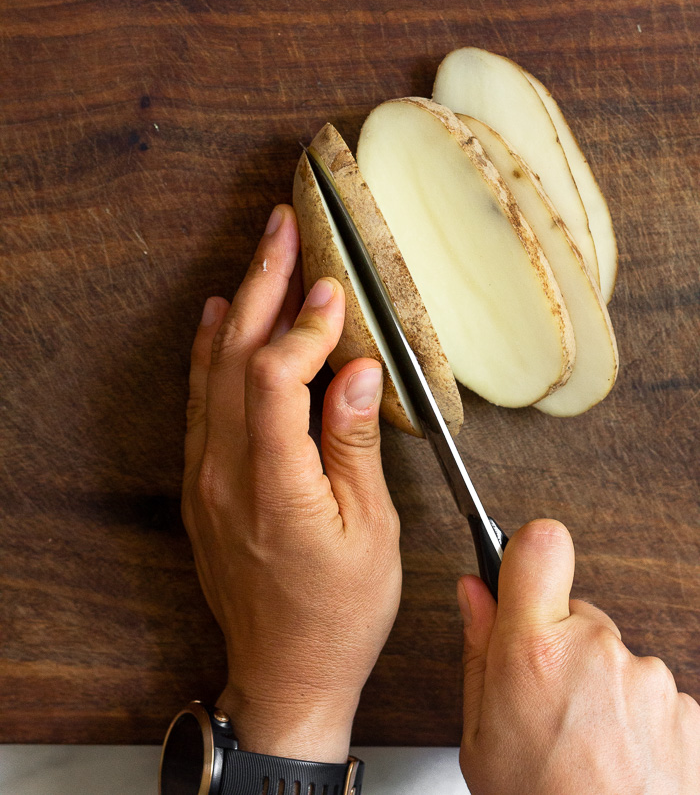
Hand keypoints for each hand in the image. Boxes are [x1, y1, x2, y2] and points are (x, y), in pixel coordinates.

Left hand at [182, 204, 401, 762]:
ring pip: (213, 370)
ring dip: (241, 305)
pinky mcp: (205, 482)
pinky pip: (202, 399)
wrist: (285, 671)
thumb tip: (355, 369)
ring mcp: (207, 477)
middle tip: (284, 228)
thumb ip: (352, 442)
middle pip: (236, 357)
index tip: (334, 289)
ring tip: (262, 253)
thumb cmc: (339, 611)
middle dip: (265, 284)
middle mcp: (227, 474)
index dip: (303, 326)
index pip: (275, 378)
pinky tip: (223, 315)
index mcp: (274, 485)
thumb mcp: (370, 531)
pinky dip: (211, 349)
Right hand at [458, 519, 699, 793]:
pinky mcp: (686, 707)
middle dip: (560, 645)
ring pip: (614, 656)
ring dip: (601, 687)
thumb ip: (478, 651)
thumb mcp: (479, 739)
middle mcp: (598, 651)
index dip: (528, 553)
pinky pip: (650, 692)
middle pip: (576, 612)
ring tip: (585, 748)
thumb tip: (473, 593)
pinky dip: (636, 719)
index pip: (541, 544)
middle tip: (546, 706)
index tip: (522, 574)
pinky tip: (617, 761)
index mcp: (535, 653)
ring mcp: (648, 679)